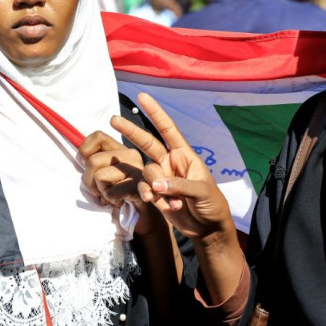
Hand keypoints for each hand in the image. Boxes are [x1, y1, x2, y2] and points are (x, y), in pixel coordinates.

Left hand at [79, 130, 163, 235]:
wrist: (144, 216)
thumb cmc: (121, 195)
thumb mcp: (107, 174)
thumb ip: (96, 162)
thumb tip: (80, 158)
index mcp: (122, 149)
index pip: (97, 136)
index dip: (85, 151)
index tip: (87, 166)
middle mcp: (131, 155)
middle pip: (93, 160)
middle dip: (89, 181)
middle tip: (100, 191)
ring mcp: (137, 170)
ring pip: (100, 176)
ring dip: (101, 192)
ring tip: (112, 196)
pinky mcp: (139, 186)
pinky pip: (110, 192)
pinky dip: (111, 201)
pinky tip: (120, 202)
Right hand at [109, 92, 235, 243]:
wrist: (207, 228)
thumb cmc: (212, 204)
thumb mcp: (201, 191)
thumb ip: (179, 186)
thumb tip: (155, 186)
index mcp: (185, 154)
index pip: (168, 129)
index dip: (155, 113)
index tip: (142, 97)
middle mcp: (171, 162)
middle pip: (147, 143)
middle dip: (131, 131)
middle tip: (113, 119)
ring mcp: (162, 177)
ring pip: (147, 173)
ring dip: (156, 187)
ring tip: (175, 203)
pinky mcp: (155, 194)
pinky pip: (145, 189)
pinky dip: (152, 197)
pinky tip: (166, 206)